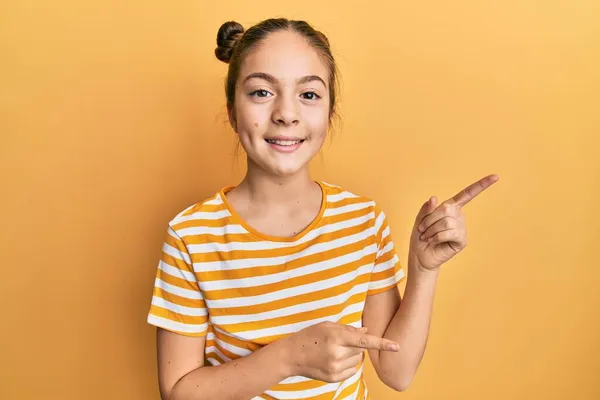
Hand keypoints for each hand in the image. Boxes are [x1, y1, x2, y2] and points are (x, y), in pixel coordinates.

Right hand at [283, 321, 398, 382]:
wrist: (291, 356)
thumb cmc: (309, 336)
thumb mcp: (327, 326)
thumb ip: (348, 329)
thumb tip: (367, 332)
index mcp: (336, 337)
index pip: (363, 341)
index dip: (381, 343)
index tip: (396, 346)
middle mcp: (336, 354)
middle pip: (361, 351)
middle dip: (355, 346)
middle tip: (339, 343)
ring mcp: (335, 368)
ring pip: (357, 361)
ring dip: (351, 356)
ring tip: (334, 351)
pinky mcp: (333, 378)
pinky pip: (351, 371)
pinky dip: (346, 365)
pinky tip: (332, 360)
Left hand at [409, 174, 498, 270]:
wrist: (420, 255)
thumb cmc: (420, 236)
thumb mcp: (420, 219)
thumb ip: (427, 208)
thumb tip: (435, 198)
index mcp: (451, 207)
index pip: (467, 194)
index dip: (481, 185)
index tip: (495, 176)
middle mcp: (458, 216)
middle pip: (446, 209)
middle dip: (430, 219)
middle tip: (422, 229)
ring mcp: (461, 228)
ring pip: (447, 221)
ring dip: (431, 229)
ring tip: (427, 236)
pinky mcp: (462, 240)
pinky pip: (449, 232)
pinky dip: (436, 237)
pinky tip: (433, 241)